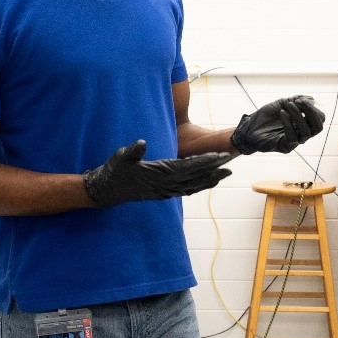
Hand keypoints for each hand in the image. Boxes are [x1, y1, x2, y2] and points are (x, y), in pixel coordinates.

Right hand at [83, 140, 231, 208]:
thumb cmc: (114, 171)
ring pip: (193, 186)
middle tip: (231, 163)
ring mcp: (165, 191)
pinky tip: (207, 183)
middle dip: (213, 169)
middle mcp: (165, 185)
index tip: (219, 156)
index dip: (205, 161)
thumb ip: (133, 150)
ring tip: (225, 173)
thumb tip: (142, 143)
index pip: (188, 166)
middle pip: (195, 177)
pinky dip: (199, 187)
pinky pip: (186, 191)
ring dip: (210, 179)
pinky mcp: (163, 194)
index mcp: (159, 173)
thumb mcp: (121, 157)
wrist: (106, 190)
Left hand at [230, 95, 324, 154]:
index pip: (320, 119)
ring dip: (298, 116)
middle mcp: (302, 134)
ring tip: (287, 106)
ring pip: (306, 132)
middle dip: (311, 113)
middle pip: (318, 127)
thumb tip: (312, 100)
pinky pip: (293, 138)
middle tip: (299, 102)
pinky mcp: (285, 147)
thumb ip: (297, 100)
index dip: (313, 108)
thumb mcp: (283, 103)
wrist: (250, 126)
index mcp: (304, 123)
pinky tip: (282, 114)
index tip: (300, 100)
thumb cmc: (267, 116)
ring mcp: (294, 142)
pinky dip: (289, 124)